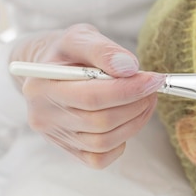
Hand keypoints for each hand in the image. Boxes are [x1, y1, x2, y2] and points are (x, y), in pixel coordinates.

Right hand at [10, 23, 164, 167]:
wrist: (52, 68)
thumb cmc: (69, 53)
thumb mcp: (81, 37)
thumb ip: (104, 49)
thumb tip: (130, 68)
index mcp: (41, 86)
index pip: (92, 96)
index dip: (129, 90)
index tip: (154, 79)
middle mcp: (43, 115)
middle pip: (100, 121)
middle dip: (136, 104)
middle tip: (153, 87)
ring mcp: (55, 135)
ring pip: (103, 141)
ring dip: (135, 121)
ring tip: (146, 100)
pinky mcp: (68, 148)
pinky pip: (99, 158)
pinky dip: (121, 142)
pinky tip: (127, 120)